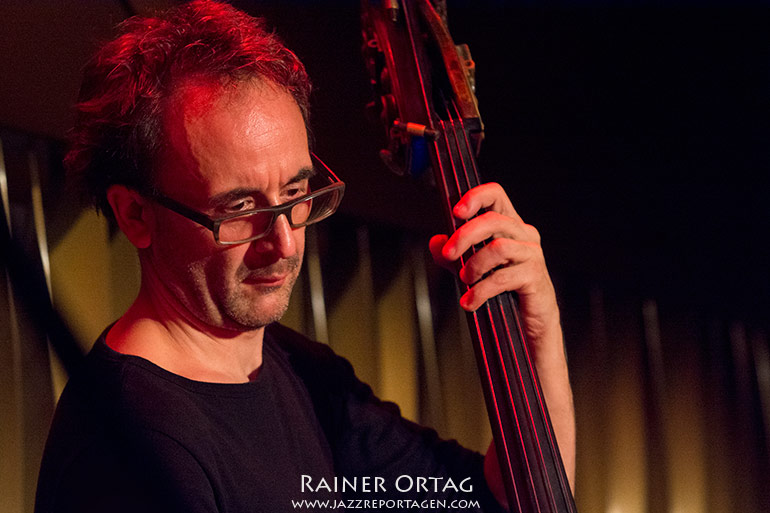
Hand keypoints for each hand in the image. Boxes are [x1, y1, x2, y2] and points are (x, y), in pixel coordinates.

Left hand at [428, 182, 559, 347]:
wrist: (529, 321)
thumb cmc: (504, 290)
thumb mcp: (473, 268)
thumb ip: (454, 255)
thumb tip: (436, 242)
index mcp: (509, 225)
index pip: (496, 195)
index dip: (476, 197)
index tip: (456, 212)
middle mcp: (523, 235)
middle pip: (493, 220)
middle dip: (464, 236)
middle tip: (449, 254)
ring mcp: (532, 255)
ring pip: (498, 247)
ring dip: (474, 265)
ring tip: (465, 281)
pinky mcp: (534, 276)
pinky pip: (503, 278)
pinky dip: (481, 290)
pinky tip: (470, 301)